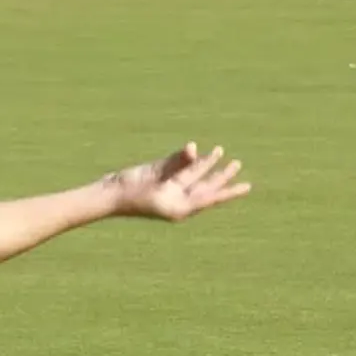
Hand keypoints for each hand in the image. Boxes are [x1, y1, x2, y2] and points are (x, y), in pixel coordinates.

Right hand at [105, 143, 250, 220]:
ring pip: (192, 171)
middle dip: (221, 174)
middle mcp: (177, 196)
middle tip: (237, 164)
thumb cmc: (133, 197)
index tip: (247, 187)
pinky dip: (185, 156)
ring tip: (220, 151)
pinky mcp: (157, 173)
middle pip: (205, 184)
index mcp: (181, 207)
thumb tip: (194, 149)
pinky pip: (177, 163)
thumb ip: (177, 165)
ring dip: (205, 162)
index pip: (211, 197)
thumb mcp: (158, 184)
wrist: (109, 195)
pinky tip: (194, 148)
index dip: (229, 191)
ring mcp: (167, 184)